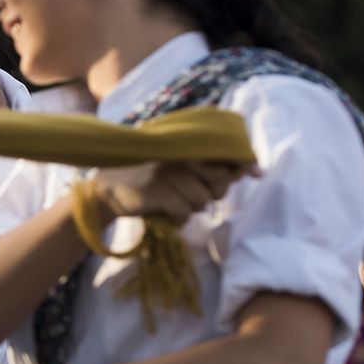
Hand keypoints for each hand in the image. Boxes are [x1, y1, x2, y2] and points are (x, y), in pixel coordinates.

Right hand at [87, 160, 254, 226]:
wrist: (106, 189)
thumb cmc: (145, 177)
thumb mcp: (174, 163)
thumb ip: (206, 164)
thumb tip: (249, 170)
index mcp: (183, 146)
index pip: (224, 153)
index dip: (243, 163)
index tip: (257, 172)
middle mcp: (178, 156)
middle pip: (219, 183)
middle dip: (212, 194)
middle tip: (191, 194)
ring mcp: (168, 173)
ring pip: (201, 201)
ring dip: (190, 208)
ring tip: (171, 201)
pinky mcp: (158, 192)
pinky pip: (184, 213)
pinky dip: (176, 217)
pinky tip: (164, 210)